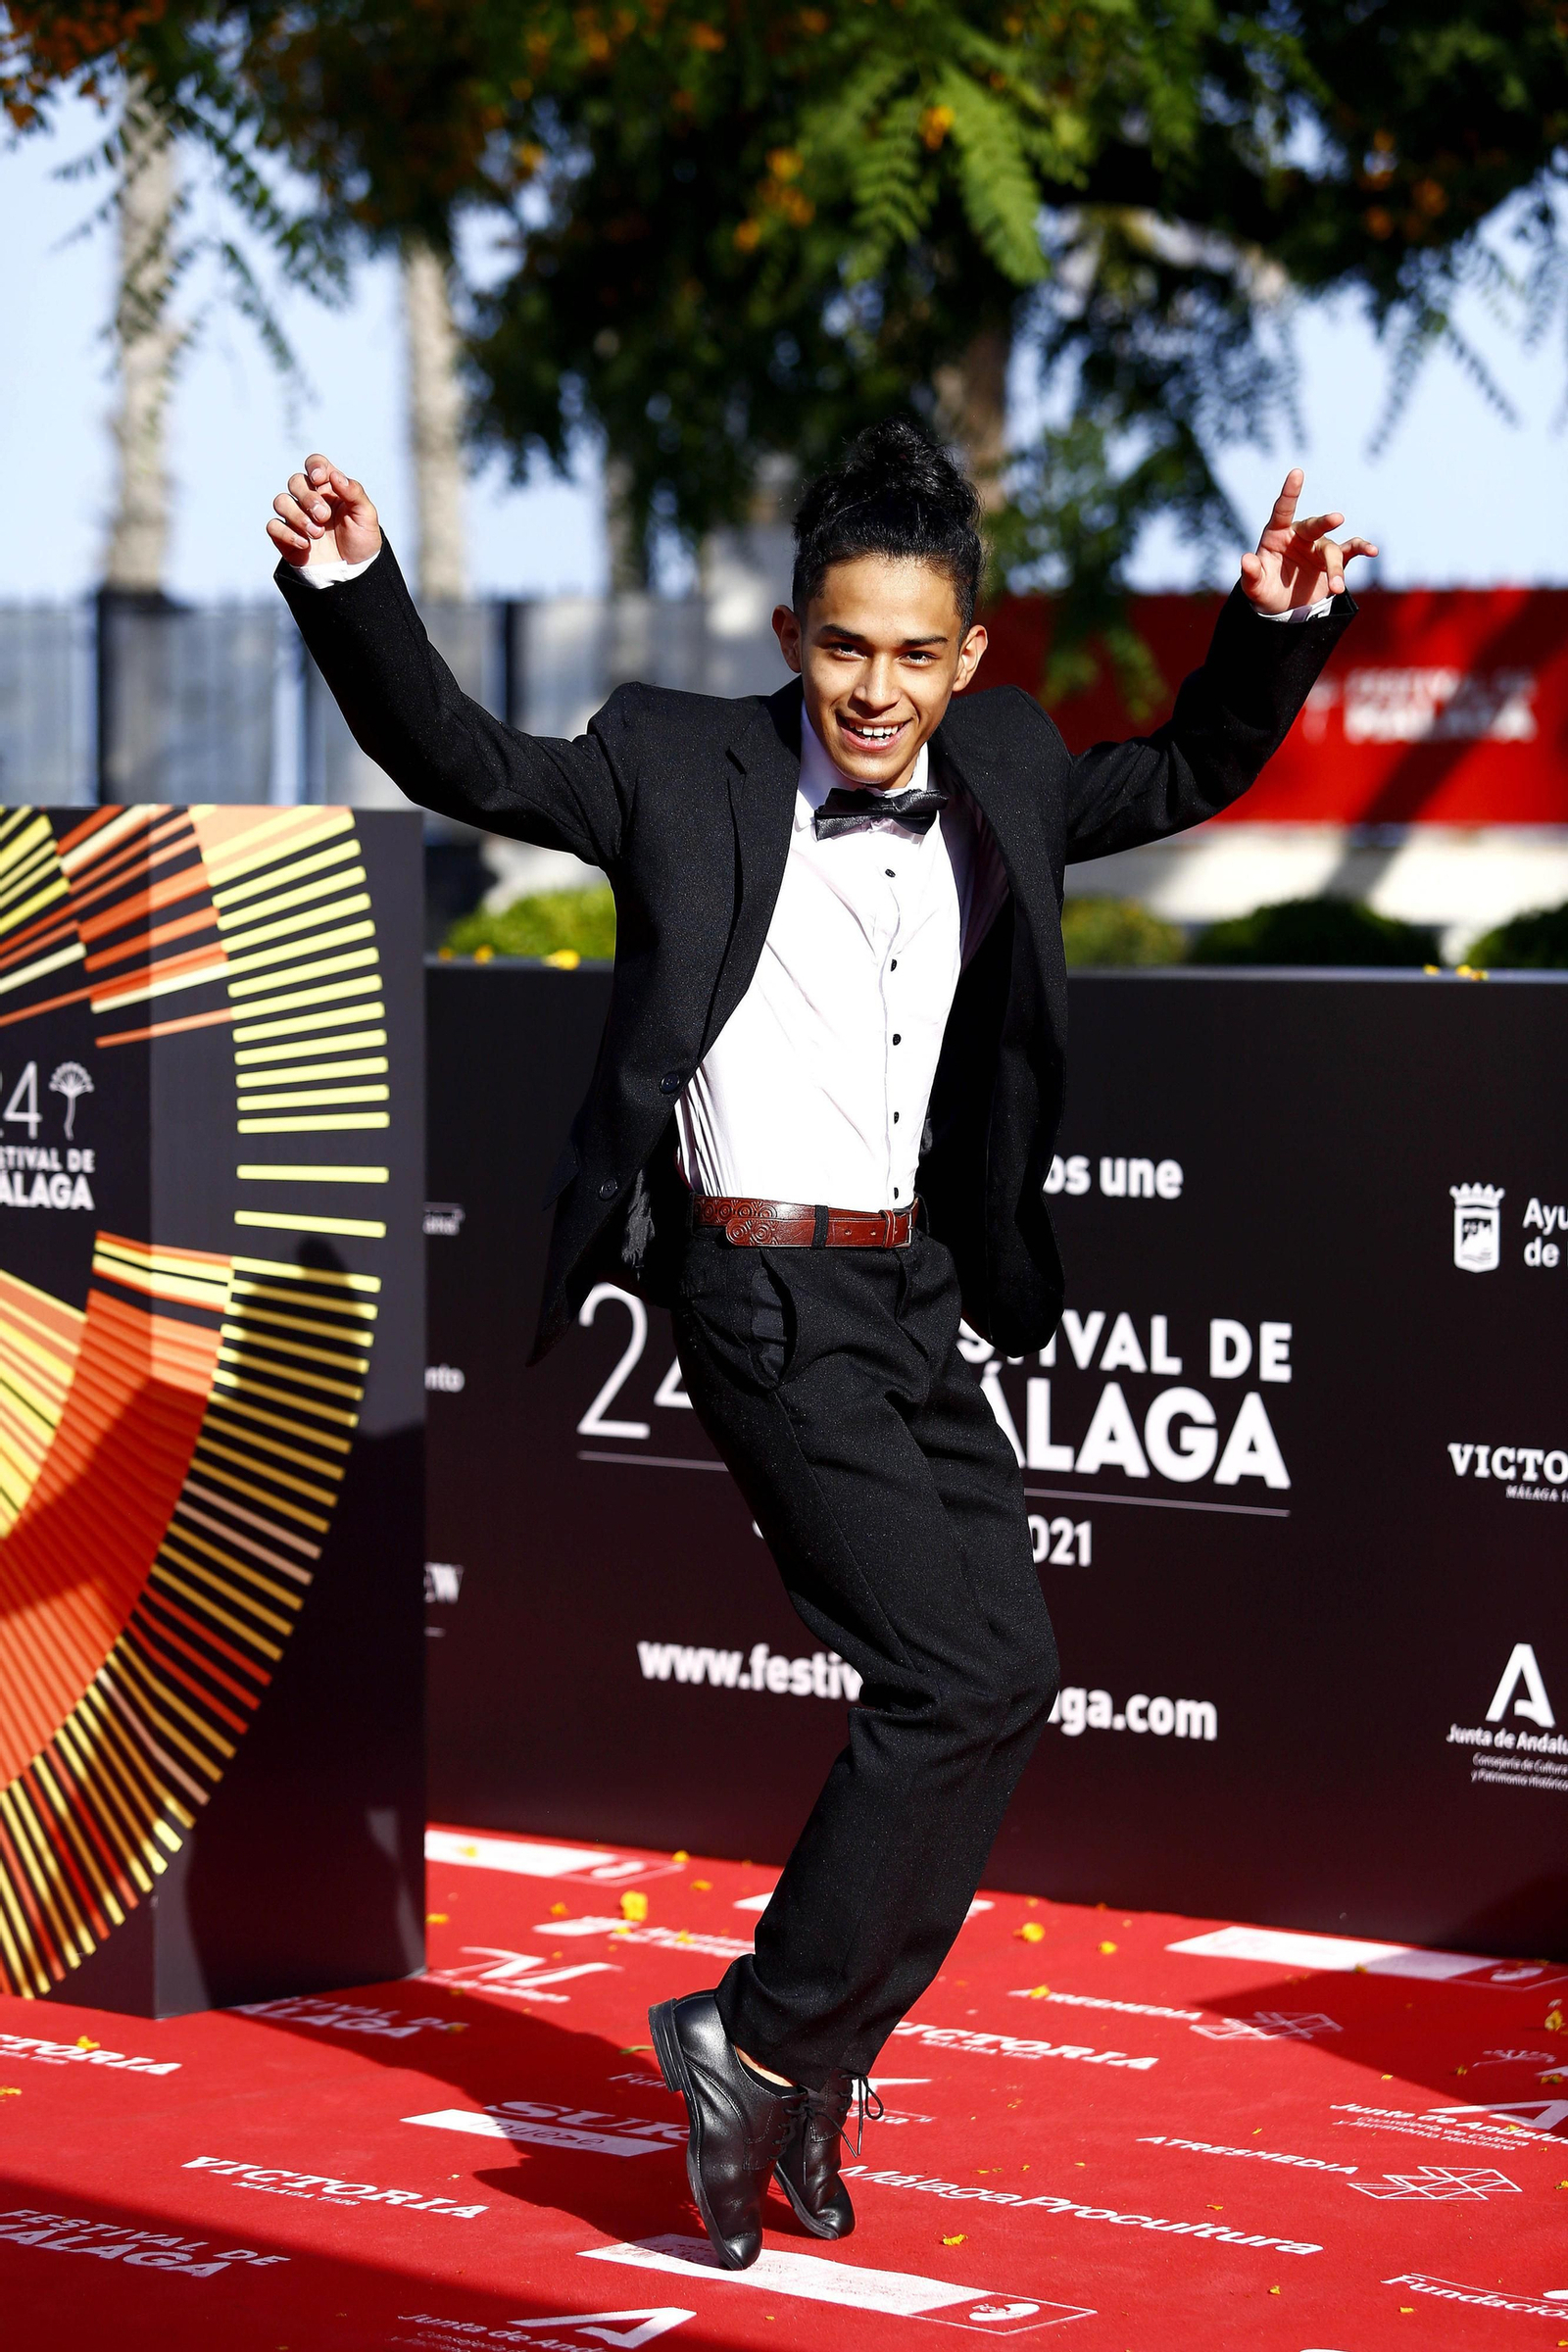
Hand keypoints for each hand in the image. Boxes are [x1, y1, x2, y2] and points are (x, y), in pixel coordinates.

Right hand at [266, 454, 380, 568]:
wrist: (354, 572)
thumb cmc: (361, 540)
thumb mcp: (367, 516)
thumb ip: (354, 492)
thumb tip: (335, 475)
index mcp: (329, 488)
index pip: (315, 464)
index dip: (314, 466)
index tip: (320, 479)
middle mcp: (310, 499)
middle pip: (295, 481)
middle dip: (308, 498)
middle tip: (324, 517)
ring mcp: (297, 517)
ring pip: (281, 501)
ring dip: (298, 516)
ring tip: (317, 533)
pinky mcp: (286, 537)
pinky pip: (273, 526)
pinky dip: (287, 534)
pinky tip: (305, 545)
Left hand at [1240, 469, 1375, 611]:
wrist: (1284, 607)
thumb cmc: (1265, 589)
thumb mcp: (1254, 586)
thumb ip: (1251, 574)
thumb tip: (1246, 559)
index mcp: (1278, 533)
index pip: (1283, 510)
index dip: (1290, 493)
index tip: (1297, 473)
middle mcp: (1301, 535)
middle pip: (1314, 526)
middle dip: (1325, 522)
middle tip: (1337, 519)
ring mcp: (1319, 546)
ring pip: (1332, 550)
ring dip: (1335, 569)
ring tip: (1337, 588)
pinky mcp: (1334, 560)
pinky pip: (1351, 550)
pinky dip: (1363, 548)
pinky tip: (1373, 551)